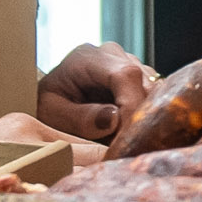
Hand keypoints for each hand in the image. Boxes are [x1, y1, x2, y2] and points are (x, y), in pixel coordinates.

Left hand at [34, 41, 151, 142]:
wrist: (49, 101)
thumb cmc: (47, 105)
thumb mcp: (52, 114)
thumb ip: (80, 118)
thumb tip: (114, 119)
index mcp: (88, 57)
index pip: (125, 75)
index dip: (132, 105)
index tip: (127, 135)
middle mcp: (113, 55)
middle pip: (145, 83)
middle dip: (139, 117)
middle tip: (126, 146)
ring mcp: (130, 64)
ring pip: (155, 92)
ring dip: (144, 119)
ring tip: (125, 141)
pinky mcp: (140, 79)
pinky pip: (155, 98)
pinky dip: (146, 118)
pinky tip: (130, 134)